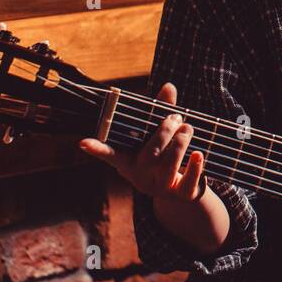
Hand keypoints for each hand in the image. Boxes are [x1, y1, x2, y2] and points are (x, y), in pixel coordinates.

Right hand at [78, 82, 207, 202]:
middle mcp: (142, 177)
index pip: (111, 155)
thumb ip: (162, 112)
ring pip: (168, 167)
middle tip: (175, 117)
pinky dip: (195, 167)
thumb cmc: (165, 155)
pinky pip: (188, 182)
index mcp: (130, 162)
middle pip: (149, 155)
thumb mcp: (160, 136)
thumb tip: (168, 86)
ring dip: (179, 144)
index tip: (83, 142)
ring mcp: (161, 188)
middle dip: (164, 133)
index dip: (96, 149)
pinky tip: (198, 153)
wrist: (181, 191)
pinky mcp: (182, 195)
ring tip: (187, 128)